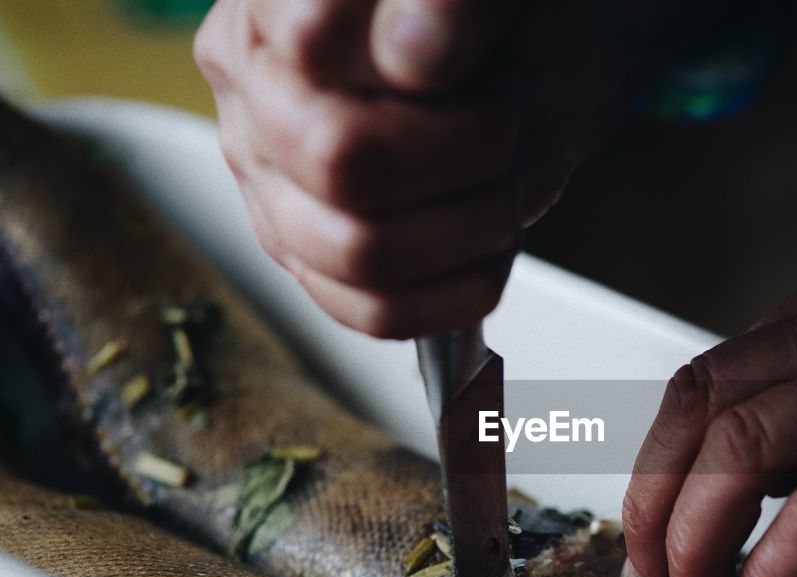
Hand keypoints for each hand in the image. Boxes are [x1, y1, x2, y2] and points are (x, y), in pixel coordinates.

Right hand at [196, 0, 717, 337]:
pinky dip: (458, 291)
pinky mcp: (315, 268)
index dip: (422, 72)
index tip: (481, 64)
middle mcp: (254, 102)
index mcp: (273, 11)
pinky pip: (379, 313)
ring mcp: (275, 195)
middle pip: (340, 162)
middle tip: (505, 123)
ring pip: (359, 252)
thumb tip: (414, 52)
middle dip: (461, 153)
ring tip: (501, 182)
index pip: (318, 42)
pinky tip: (488, 245)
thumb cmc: (499, 23)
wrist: (528, 73)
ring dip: (469, 225)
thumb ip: (451, 2)